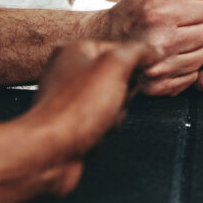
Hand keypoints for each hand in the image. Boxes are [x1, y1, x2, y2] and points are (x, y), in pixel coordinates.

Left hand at [26, 40, 153, 197]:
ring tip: (99, 122)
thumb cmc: (76, 107)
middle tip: (112, 100)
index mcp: (74, 50)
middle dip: (123, 95)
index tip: (136, 75)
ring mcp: (70, 101)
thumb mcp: (116, 65)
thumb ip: (139, 51)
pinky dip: (103, 132)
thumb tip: (154, 52)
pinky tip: (91, 135)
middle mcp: (69, 73)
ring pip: (115, 103)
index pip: (123, 49)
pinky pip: (103, 124)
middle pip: (120, 78)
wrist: (49, 153)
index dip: (134, 65)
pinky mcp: (71, 126)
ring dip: (115, 116)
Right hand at [85, 0, 202, 96]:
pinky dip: (188, 66)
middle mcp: (159, 43)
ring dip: (195, 47)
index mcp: (159, 14)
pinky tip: (172, 56)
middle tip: (181, 23)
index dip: (199, 5)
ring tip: (176, 39)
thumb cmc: (135, 8)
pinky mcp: (159, 87)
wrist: (106, 39)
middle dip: (200, 25)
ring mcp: (158, 68)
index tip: (185, 7)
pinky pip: (194, 75)